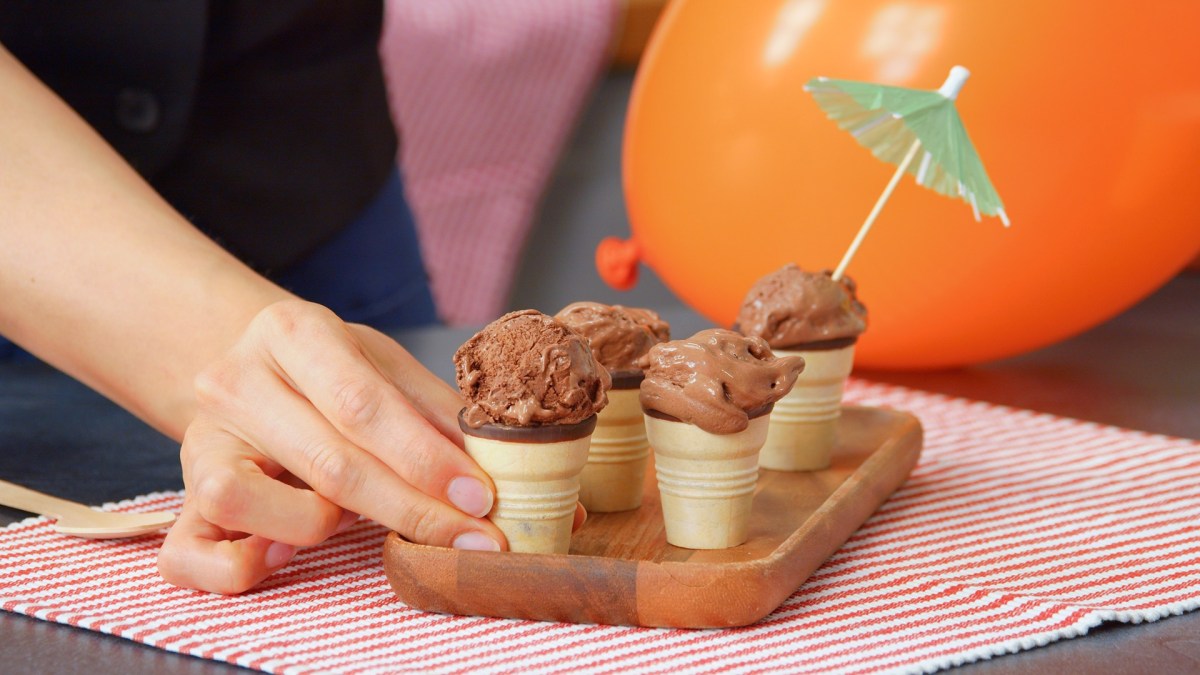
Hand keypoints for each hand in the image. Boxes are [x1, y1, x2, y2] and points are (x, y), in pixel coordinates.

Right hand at [157, 300, 505, 593]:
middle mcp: (235, 381)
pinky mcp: (182, 496)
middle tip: (470, 538)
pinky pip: (187, 553)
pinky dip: (235, 568)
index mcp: (292, 331)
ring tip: (348, 522)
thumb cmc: (329, 372)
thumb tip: (492, 458)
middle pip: (327, 461)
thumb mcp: (381, 364)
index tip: (479, 495)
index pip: (362, 403)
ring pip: (241, 498)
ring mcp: (199, 440)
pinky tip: (281, 556)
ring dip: (313, 526)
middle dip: (411, 508)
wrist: (250, 367)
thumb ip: (431, 408)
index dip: (425, 457)